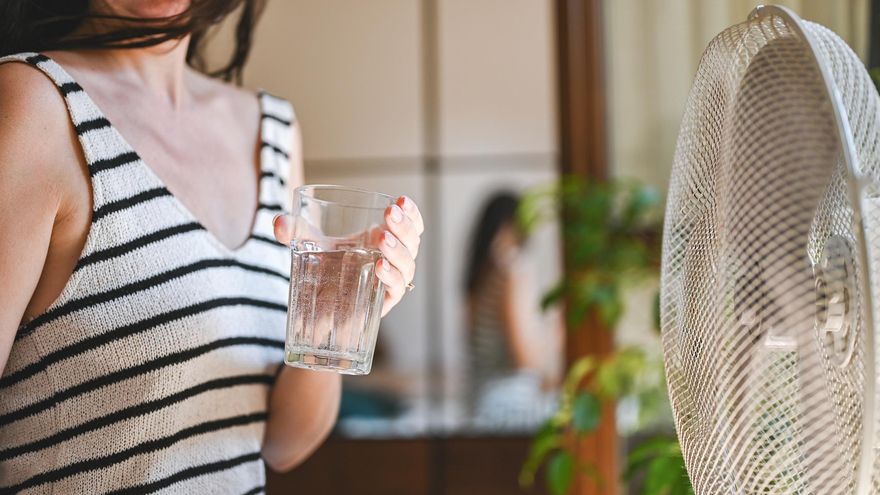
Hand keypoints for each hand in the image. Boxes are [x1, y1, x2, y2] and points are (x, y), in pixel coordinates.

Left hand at [273, 195, 423, 316]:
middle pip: (412, 243)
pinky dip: (391, 277)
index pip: (409, 224)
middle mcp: (392, 260)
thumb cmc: (322, 266)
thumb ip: (294, 230)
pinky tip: (379, 266)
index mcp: (383, 239)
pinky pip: (396, 290)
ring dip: (399, 251)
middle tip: (390, 214)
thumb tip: (280, 224)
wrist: (316, 303)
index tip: (401, 199)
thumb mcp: (308, 242)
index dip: (411, 213)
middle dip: (404, 227)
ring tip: (382, 240)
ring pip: (408, 265)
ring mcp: (389, 281)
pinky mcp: (383, 302)